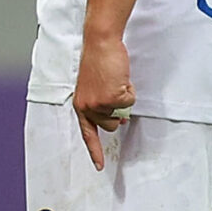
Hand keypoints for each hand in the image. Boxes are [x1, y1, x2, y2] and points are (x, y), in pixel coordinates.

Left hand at [72, 31, 134, 170]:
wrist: (100, 44)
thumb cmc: (99, 62)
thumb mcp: (95, 88)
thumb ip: (103, 105)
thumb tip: (120, 119)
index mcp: (81, 106)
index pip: (88, 135)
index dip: (95, 152)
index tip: (99, 167)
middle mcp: (87, 108)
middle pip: (111, 125)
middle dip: (118, 111)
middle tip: (115, 89)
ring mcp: (99, 104)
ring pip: (122, 114)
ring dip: (124, 99)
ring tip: (116, 81)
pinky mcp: (111, 97)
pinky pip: (130, 101)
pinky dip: (130, 90)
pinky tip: (121, 78)